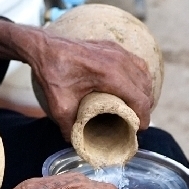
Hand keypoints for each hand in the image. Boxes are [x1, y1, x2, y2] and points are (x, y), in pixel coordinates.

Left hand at [30, 34, 152, 139]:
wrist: (44, 48)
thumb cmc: (52, 73)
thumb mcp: (59, 105)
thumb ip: (69, 127)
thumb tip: (77, 142)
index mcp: (110, 75)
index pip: (139, 99)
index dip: (143, 117)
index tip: (140, 130)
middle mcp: (119, 60)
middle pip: (144, 87)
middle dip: (144, 107)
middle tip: (136, 122)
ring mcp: (117, 51)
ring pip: (143, 73)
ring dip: (144, 91)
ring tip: (136, 106)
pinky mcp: (112, 47)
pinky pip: (135, 62)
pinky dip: (139, 77)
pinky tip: (133, 87)